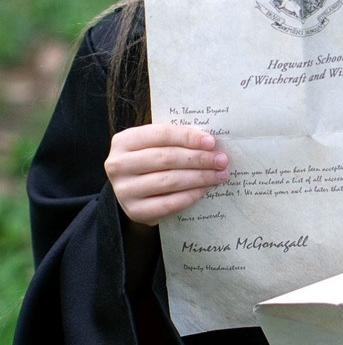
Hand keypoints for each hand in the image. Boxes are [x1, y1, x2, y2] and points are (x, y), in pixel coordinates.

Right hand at [105, 123, 228, 226]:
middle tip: (221, 160)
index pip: (161, 134)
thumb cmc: (150, 163)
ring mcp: (124, 190)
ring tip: (219, 174)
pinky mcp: (134, 211)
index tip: (212, 142)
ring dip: (199, 177)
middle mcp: (119, 165)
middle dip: (198, 158)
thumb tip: (210, 142)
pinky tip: (204, 190)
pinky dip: (189, 195)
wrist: (133, 192)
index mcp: (124, 141)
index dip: (188, 137)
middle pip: (167, 158)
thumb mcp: (154, 146)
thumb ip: (175, 141)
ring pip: (169, 180)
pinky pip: (168, 203)